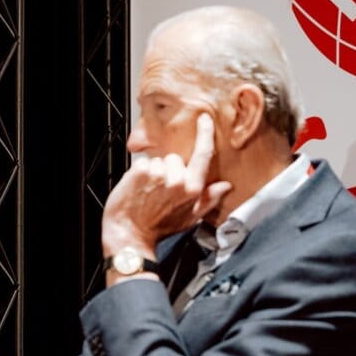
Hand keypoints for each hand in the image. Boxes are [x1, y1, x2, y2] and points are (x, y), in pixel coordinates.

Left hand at [102, 114, 232, 256]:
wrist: (130, 235)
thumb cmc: (159, 229)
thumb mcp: (191, 218)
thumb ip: (209, 199)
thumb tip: (226, 186)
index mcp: (192, 188)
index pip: (202, 155)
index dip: (204, 135)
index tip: (203, 120)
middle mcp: (177, 180)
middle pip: (174, 158)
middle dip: (168, 169)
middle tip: (160, 190)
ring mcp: (158, 174)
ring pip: (157, 160)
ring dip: (152, 172)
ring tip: (147, 191)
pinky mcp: (139, 172)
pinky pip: (141, 162)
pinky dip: (137, 173)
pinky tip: (137, 189)